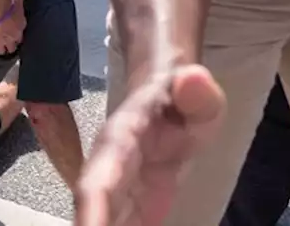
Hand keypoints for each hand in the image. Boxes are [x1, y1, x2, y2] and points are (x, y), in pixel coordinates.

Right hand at [0, 0, 41, 54]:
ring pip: (10, 48)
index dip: (19, 28)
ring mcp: (7, 40)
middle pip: (18, 41)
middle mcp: (16, 34)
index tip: (16, 27)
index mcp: (22, 23)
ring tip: (5, 48)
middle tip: (12, 40)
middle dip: (15, 41)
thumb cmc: (8, 2)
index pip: (22, 28)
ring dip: (8, 47)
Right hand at [76, 65, 225, 225]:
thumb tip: (192, 78)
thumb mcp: (199, 93)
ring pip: (103, 225)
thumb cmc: (182, 97)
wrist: (167, 100)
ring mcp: (116, 198)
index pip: (97, 183)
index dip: (90, 216)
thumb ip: (197, 90)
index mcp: (120, 143)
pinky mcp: (128, 215)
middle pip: (90, 217)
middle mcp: (108, 174)